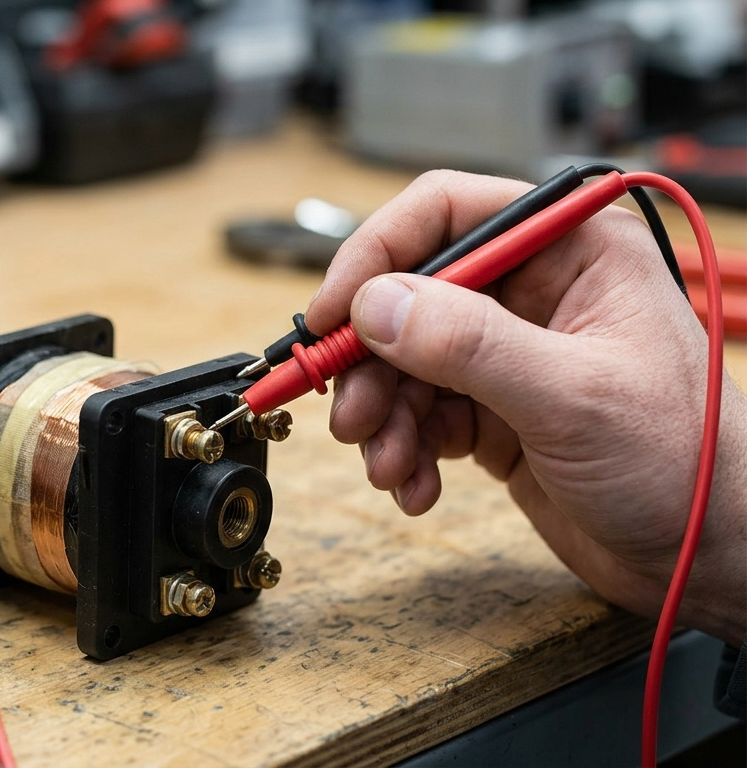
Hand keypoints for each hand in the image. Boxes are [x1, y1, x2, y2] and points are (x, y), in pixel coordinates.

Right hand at [305, 170, 746, 643]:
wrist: (708, 558)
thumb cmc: (685, 464)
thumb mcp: (573, 398)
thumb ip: (471, 346)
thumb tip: (377, 305)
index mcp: (571, 249)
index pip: (445, 212)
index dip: (376, 255)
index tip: (332, 313)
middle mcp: (534, 290)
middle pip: (407, 295)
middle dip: (369, 359)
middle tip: (349, 413)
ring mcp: (508, 352)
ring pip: (401, 360)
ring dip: (380, 415)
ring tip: (387, 463)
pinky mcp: (491, 410)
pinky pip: (416, 413)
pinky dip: (402, 451)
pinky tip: (416, 486)